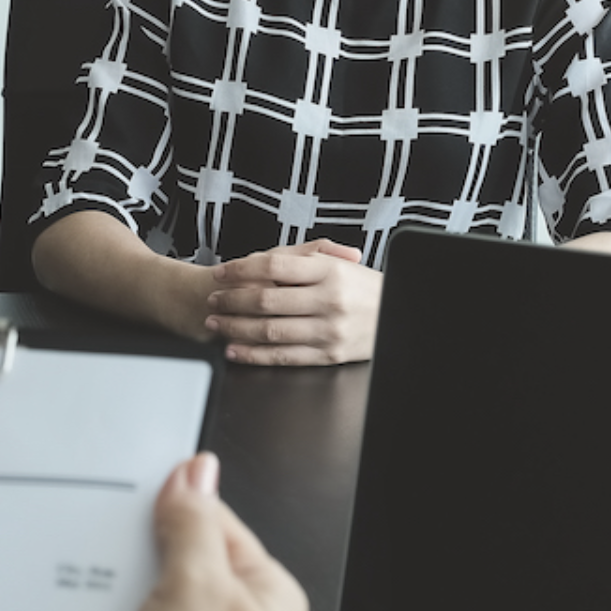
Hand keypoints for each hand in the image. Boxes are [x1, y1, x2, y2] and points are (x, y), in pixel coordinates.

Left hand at [205, 239, 381, 363]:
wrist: (398, 317)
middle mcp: (329, 300)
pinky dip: (254, 354)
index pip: (274, 264)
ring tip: (216, 323)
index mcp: (330, 271)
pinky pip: (283, 356)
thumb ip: (308, 255)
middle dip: (232, 300)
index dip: (241, 268)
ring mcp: (328, 330)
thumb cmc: (364, 290)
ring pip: (269, 330)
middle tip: (213, 299)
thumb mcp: (342, 263)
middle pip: (266, 298)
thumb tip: (265, 258)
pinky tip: (235, 349)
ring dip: (235, 327)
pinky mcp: (328, 355)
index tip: (221, 272)